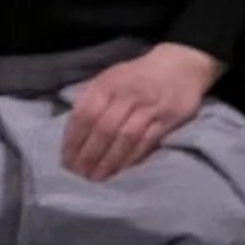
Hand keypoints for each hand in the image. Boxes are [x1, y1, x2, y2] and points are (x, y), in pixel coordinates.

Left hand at [61, 42, 218, 182]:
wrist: (178, 66)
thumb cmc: (137, 75)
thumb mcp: (109, 77)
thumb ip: (92, 97)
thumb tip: (73, 124)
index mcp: (106, 85)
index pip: (84, 114)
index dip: (74, 138)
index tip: (66, 157)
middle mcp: (125, 96)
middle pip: (103, 129)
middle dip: (88, 154)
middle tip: (78, 173)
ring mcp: (146, 108)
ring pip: (124, 139)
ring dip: (109, 161)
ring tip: (96, 177)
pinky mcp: (166, 120)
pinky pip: (146, 143)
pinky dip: (132, 158)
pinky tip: (121, 171)